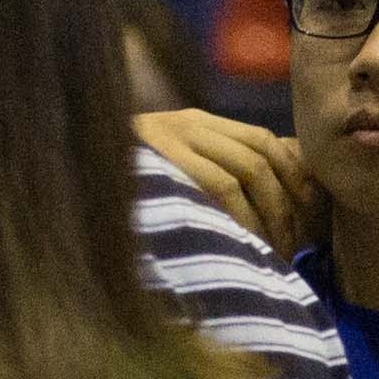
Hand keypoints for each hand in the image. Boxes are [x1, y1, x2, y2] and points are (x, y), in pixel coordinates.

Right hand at [137, 107, 312, 250]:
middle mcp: (191, 124)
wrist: (68, 177)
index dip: (293, 173)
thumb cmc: (124, 188)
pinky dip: (245, 218)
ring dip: (274, 214)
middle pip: (262, 152)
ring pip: (250, 168)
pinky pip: (223, 186)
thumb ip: (211, 173)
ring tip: (280, 254)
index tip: (310, 212)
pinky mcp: (165, 161)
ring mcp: (177, 138)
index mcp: (197, 124)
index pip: (262, 138)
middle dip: (290, 199)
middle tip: (300, 244)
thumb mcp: (169, 173)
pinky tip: (250, 246)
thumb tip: (270, 195)